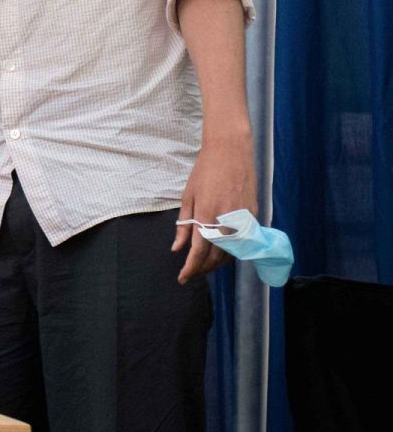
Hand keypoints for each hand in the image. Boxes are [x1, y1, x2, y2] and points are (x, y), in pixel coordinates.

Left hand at [171, 133, 256, 282]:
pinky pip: (242, 243)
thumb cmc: (204, 172)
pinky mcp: (253, 217)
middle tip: (191, 272)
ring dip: (217, 263)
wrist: (231, 152)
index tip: (182, 278)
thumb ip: (183, 225)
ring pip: (231, 253)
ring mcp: (242, 221)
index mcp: (206, 216)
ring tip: (203, 265)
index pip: (198, 252)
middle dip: (202, 269)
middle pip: (216, 257)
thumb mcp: (188, 197)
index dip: (190, 268)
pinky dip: (231, 252)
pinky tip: (221, 253)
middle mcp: (225, 222)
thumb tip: (177, 248)